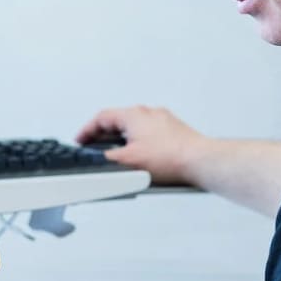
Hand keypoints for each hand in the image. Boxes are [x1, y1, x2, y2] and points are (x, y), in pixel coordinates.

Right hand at [75, 105, 208, 185]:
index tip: (81, 140)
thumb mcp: (128, 162)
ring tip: (122, 162)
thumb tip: (96, 160)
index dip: (87, 131)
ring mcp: (163, 123)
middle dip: (105, 138)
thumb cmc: (171, 158)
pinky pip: (150, 139)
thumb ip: (106, 159)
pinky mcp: (174, 134)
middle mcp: (149, 114)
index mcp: (134, 115)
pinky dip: (141, 148)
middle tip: (97, 151)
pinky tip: (144, 166)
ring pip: (135, 132)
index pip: (102, 118)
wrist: (200, 162)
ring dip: (124, 144)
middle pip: (119, 124)